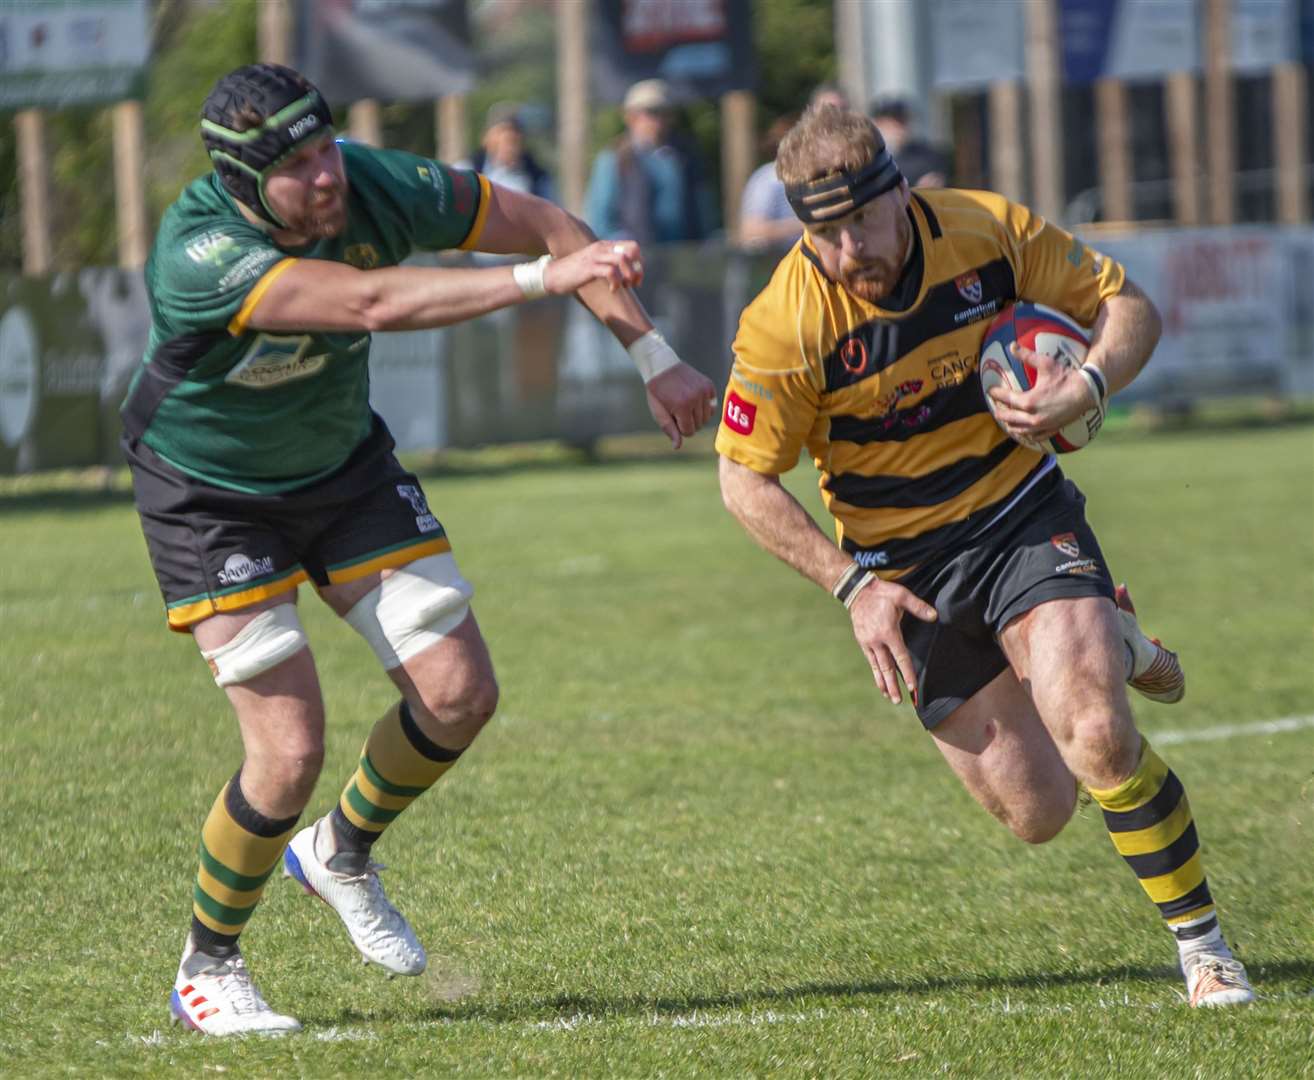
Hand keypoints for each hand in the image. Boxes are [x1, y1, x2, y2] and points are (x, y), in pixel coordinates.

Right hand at [542, 239, 643, 295]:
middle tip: (633, 285)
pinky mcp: (589, 267)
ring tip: (623, 287)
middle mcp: (602, 248)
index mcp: (605, 247)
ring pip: (623, 259)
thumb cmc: (575, 274)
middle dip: (637, 270)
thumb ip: (608, 265)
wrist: (553, 275)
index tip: (636, 279)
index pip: (633, 247)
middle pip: (632, 251)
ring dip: (628, 276)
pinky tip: (612, 290)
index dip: (640, 263)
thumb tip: (625, 276)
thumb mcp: (594, 265)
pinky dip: (616, 282)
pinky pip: (610, 271)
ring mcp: (596, 256)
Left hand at [645, 362, 717, 448]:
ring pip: (707, 417)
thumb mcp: (658, 412)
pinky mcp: (709, 385)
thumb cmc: (657, 391)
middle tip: (677, 409)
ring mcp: (704, 391)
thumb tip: (677, 446)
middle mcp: (696, 398)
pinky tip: (693, 398)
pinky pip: (712, 405)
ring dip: (697, 414)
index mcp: (682, 406)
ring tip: (685, 403)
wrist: (662, 366)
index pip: (689, 431)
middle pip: (699, 425)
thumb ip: (669, 429)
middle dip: (688, 422)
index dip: (680, 428)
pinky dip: (704, 405)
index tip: (672, 418)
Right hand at [848, 579, 936, 704]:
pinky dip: (876, 674)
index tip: (913, 687)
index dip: (908, 673)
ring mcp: (868, 643)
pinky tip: (880, 683)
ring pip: (878, 668)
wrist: (857, 591)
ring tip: (890, 698)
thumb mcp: (901, 595)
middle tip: (900, 701)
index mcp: (888, 632)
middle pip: (887, 668)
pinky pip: (870, 662)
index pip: (901, 657)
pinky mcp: (862, 642)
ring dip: (884, 684)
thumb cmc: (882, 593)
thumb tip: (934, 616)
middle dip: (894, 686)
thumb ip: (918, 606)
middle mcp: (877, 641)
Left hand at [986, 343, 1096, 443]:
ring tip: (1005, 418)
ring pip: (1018, 429)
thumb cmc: (1066, 376)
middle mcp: (1033, 417)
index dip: (995, 393)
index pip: (1005, 399)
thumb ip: (1027, 356)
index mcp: (1029, 402)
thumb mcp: (1046, 364)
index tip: (990, 390)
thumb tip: (1012, 345)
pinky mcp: (1051, 430)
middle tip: (995, 405)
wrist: (1087, 391)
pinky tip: (1022, 429)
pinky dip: (1025, 434)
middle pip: (1007, 417)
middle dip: (999, 411)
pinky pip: (1033, 436)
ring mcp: (1042, 426)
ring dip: (1009, 424)